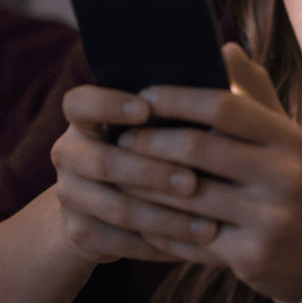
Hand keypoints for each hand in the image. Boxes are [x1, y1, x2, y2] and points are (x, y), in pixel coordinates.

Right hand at [50, 85, 219, 264]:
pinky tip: (197, 247)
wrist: (108, 209)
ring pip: (116, 208)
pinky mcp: (81, 233)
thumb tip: (232, 55)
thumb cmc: (154, 148)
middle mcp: (69, 153)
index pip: (80, 103)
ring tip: (208, 225)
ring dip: (165, 218)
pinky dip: (162, 246)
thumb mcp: (160, 121)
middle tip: (193, 182)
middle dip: (152, 173)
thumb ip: (185, 95)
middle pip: (102, 162)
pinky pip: (121, 243)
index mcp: (85, 119)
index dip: (108, 104)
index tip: (147, 108)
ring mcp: (70, 195)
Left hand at [118, 43, 301, 302]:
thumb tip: (223, 46)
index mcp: (289, 137)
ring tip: (120, 173)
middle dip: (150, 141)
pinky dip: (158, 225)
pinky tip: (139, 214)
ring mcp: (270, 218)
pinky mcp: (251, 256)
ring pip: (185, 194)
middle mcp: (284, 175)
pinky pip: (188, 236)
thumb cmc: (294, 186)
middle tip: (122, 138)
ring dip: (144, 184)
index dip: (177, 98)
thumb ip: (255, 93)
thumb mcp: (287, 138)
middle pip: (197, 148)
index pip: (224, 106)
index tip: (143, 95)